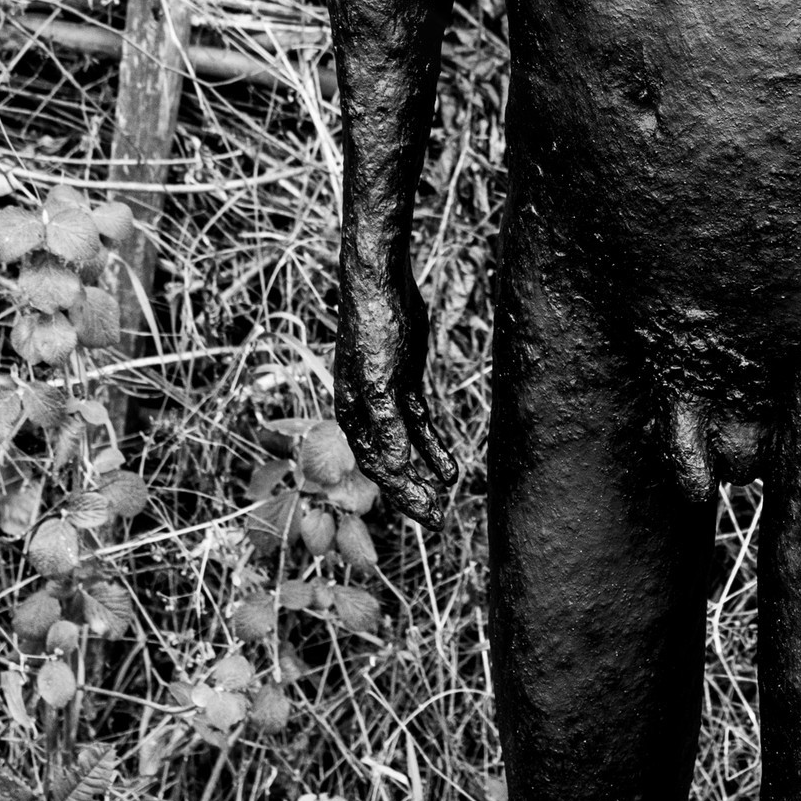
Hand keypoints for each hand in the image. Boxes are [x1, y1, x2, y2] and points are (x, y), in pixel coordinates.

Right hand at [332, 263, 455, 532]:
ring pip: (408, 444)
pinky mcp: (405, 382)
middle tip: (440, 517)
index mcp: (352, 415)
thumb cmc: (375, 330)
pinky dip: (433, 444)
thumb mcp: (383, 382)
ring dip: (425, 469)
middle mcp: (366, 411)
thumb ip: (389, 427)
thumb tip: (396, 469)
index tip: (430, 514)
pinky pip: (419, 423)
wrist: (382, 284)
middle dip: (413, 489)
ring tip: (447, 493)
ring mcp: (386, 396)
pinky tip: (448, 465)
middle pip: (390, 461)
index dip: (404, 493)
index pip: (379, 466)